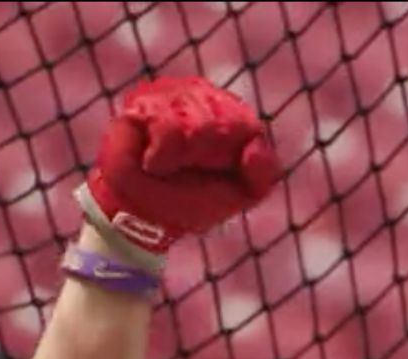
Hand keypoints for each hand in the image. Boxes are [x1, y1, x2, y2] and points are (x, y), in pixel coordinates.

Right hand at [80, 75, 281, 263]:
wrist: (147, 215)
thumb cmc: (193, 198)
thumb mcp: (242, 192)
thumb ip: (264, 171)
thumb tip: (254, 147)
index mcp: (232, 113)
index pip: (247, 126)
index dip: (231, 156)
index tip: (215, 171)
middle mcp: (203, 96)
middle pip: (225, 122)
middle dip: (209, 157)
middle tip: (189, 169)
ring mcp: (172, 94)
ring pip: (198, 123)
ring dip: (185, 157)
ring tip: (169, 166)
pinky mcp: (143, 101)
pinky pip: (167, 126)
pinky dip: (162, 156)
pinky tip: (153, 162)